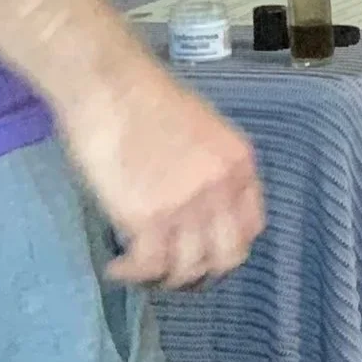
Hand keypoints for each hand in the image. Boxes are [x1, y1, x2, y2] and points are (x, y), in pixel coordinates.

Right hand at [61, 60, 263, 290]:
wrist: (110, 84)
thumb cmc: (147, 97)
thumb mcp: (202, 128)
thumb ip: (211, 169)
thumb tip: (202, 207)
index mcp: (239, 162)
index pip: (251, 228)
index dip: (227, 246)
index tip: (203, 251)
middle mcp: (221, 189)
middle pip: (226, 258)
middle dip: (200, 271)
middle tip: (173, 269)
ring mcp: (187, 207)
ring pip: (188, 271)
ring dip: (163, 278)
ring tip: (140, 268)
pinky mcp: (147, 220)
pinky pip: (148, 268)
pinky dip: (131, 274)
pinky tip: (117, 266)